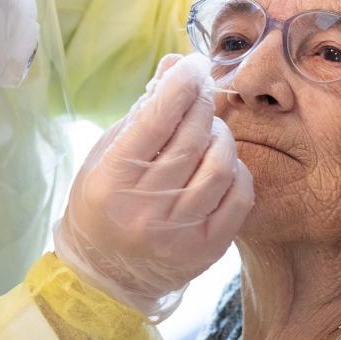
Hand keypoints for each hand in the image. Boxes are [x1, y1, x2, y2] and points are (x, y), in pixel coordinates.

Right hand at [54, 54, 254, 320]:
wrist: (105, 274)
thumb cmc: (102, 205)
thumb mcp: (106, 155)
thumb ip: (142, 112)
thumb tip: (175, 65)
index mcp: (111, 182)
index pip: (155, 121)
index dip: (179, 86)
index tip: (192, 66)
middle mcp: (144, 210)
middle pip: (190, 140)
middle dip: (202, 104)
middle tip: (203, 90)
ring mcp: (178, 233)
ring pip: (219, 166)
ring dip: (221, 135)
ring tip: (211, 128)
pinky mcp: (206, 249)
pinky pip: (238, 197)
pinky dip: (237, 170)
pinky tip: (223, 162)